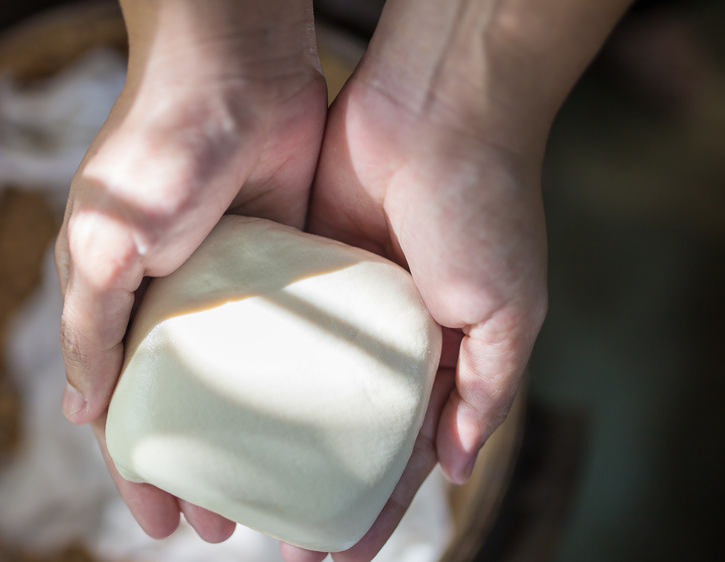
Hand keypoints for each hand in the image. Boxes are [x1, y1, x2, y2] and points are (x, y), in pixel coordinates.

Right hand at [54, 0, 326, 542]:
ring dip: (254, 438)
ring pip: (243, 384)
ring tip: (278, 492)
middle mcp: (176, 302)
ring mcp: (234, 287)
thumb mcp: (106, 240)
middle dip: (202, 467)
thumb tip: (81, 413)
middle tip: (224, 525)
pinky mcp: (285, 265)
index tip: (161, 519)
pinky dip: (297, 385)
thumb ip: (90, 324)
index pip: (124, 405)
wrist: (234, 69)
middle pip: (188, 406)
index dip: (137, 465)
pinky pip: (292, 339)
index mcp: (121, 302)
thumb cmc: (158, 149)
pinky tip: (316, 420)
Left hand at [285, 1, 630, 558]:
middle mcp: (383, 335)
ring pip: (293, 382)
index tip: (338, 552)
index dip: (374, 505)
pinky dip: (242, 361)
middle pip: (338, 428)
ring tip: (233, 482)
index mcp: (439, 356)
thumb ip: (489, 389)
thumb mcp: (510, 310)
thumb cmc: (487, 205)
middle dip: (309, 483)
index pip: (401, 451)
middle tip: (275, 538)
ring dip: (267, 433)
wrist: (434, 106)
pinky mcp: (295, 259)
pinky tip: (214, 400)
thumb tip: (457, 467)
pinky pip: (262, 321)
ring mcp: (335, 299)